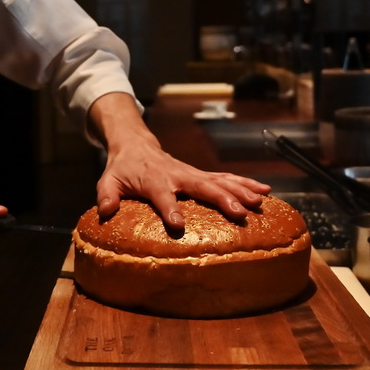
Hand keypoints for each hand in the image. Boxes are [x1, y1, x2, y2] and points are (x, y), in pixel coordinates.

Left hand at [88, 93, 270, 232]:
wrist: (136, 145)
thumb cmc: (122, 168)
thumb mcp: (108, 180)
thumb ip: (107, 195)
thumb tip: (105, 211)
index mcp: (153, 180)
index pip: (162, 195)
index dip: (170, 208)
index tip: (179, 225)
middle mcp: (177, 175)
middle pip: (201, 186)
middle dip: (221, 198)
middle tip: (239, 212)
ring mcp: (191, 173)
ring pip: (220, 181)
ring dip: (241, 190)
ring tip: (261, 201)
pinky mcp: (200, 175)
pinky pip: (225, 179)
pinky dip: (245, 184)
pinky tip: (264, 192)